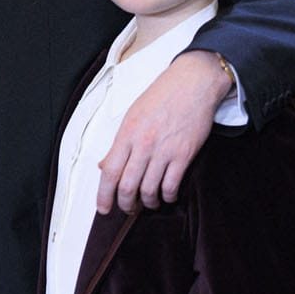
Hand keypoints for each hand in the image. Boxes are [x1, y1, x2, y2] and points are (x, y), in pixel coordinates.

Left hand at [97, 50, 231, 213]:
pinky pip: (172, 184)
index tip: (102, 208)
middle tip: (127, 209)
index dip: (103, 195)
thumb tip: (105, 165)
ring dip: (147, 203)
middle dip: (125, 204)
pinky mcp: (184, 155)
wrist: (192, 84)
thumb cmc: (161, 97)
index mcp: (126, 134)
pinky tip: (166, 196)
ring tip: (147, 203)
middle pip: (127, 186)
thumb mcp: (132, 116)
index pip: (109, 172)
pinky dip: (167, 196)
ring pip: (150, 189)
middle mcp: (143, 145)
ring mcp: (164, 151)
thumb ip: (119, 142)